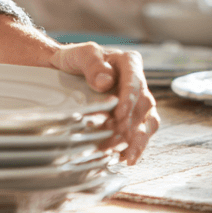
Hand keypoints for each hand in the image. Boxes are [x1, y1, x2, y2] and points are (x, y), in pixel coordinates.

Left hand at [48, 42, 158, 164]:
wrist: (64, 70)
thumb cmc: (74, 59)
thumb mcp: (79, 55)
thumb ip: (92, 64)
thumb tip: (106, 82)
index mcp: (129, 63)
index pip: (135, 81)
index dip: (130, 99)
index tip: (119, 115)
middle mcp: (137, 83)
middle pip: (145, 106)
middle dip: (132, 126)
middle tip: (116, 141)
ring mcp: (135, 102)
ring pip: (148, 123)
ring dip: (136, 141)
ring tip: (124, 156)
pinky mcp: (130, 118)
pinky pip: (138, 133)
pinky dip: (131, 146)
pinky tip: (121, 157)